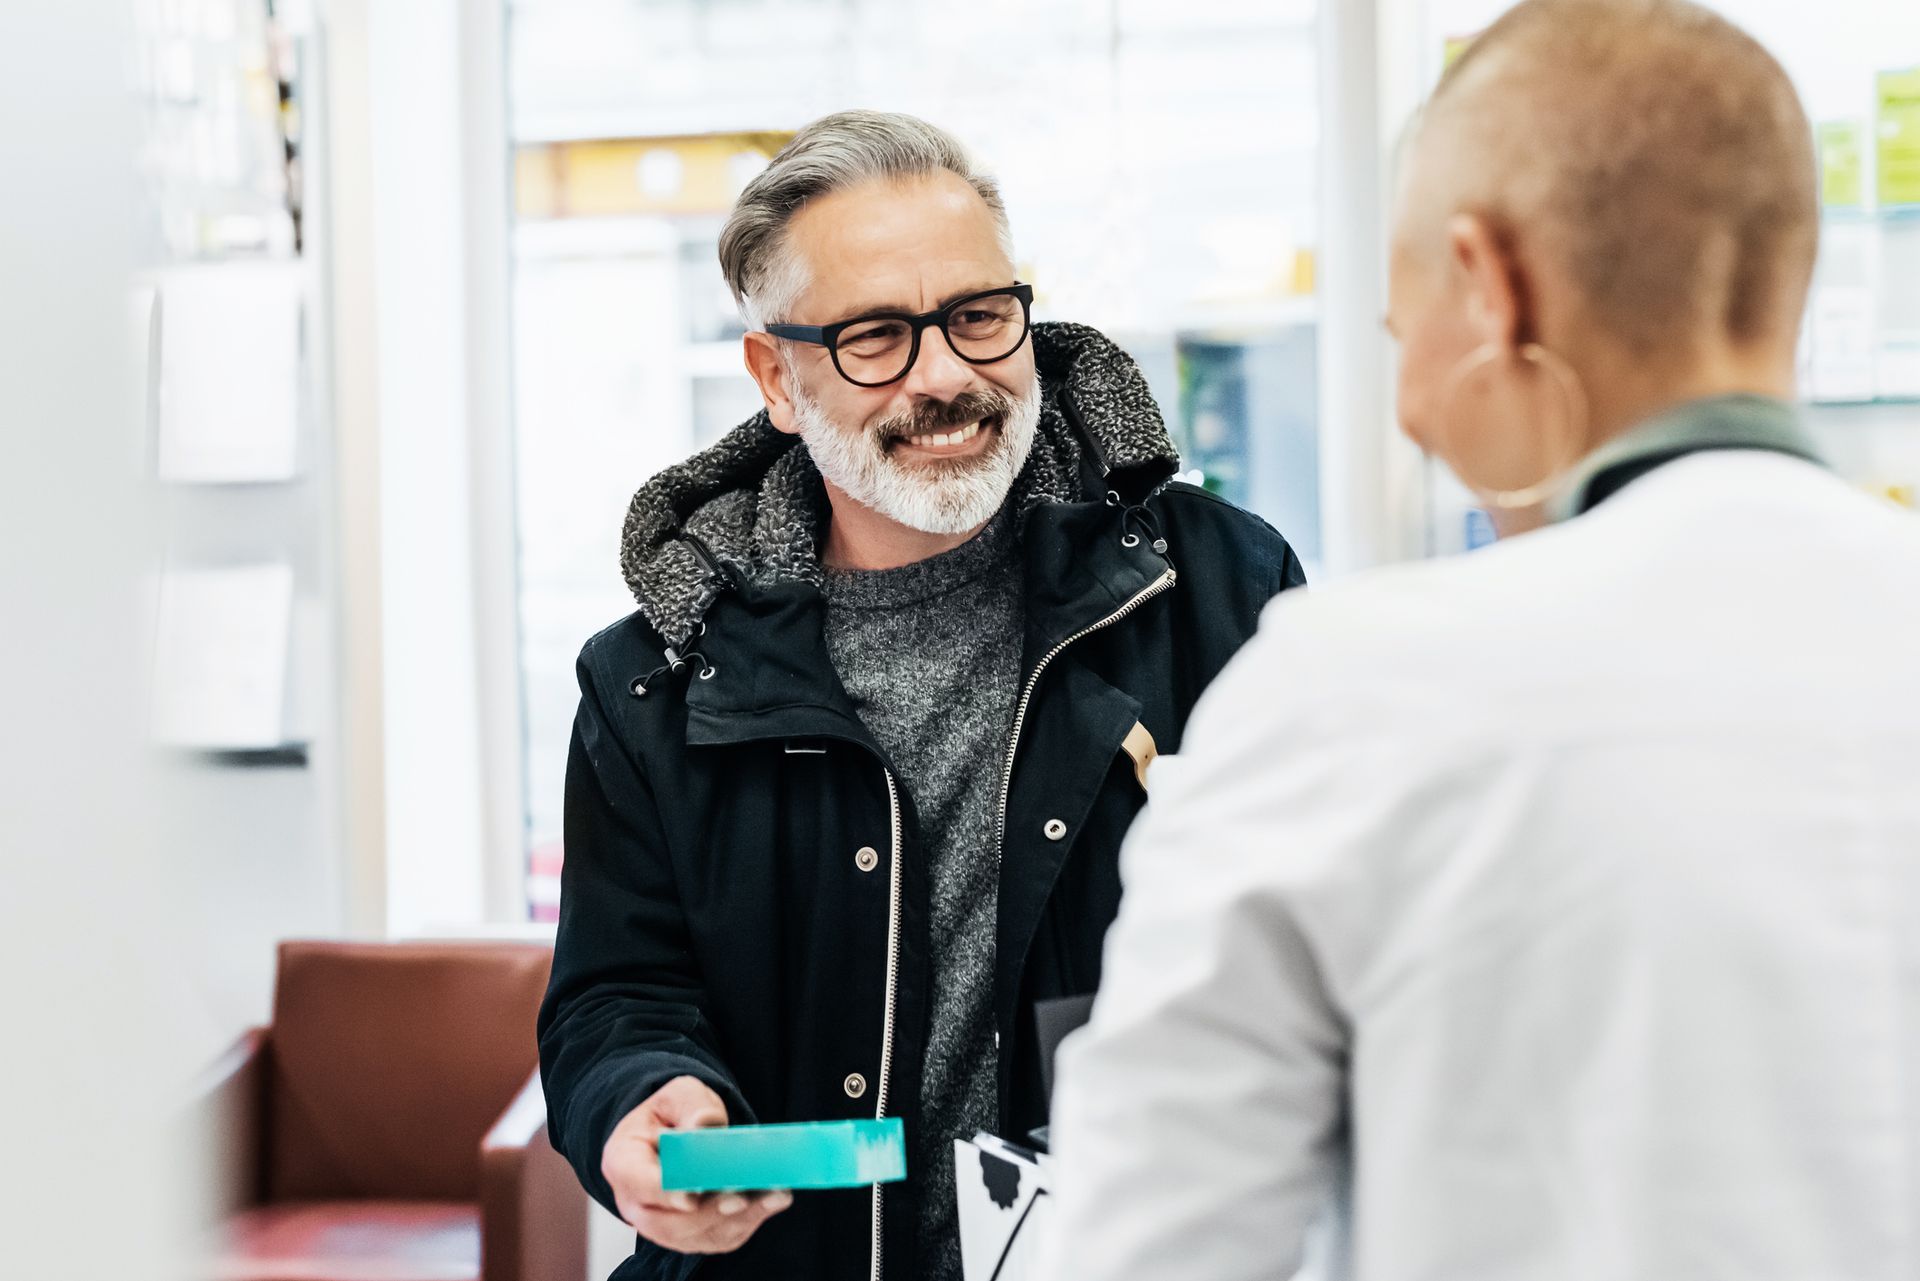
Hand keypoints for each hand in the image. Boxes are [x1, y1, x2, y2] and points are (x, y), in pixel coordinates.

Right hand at [600, 1075, 792, 1254]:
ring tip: (774, 1196)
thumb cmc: (672, 1114)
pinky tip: (773, 1201)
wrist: (674, 1131)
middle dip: (708, 1213)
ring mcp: (662, 1225)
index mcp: (623, 1162)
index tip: (692, 1196)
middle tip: (741, 1197)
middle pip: (667, 1223)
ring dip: (738, 1219)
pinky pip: (717, 1238)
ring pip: (697, 1236)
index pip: (638, 1183)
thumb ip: (693, 1107)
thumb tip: (705, 1126)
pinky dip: (748, 1221)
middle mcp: (636, 1203)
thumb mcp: (680, 1095)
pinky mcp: (691, 1235)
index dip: (664, 1192)